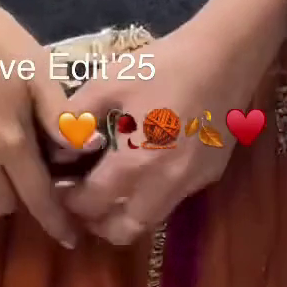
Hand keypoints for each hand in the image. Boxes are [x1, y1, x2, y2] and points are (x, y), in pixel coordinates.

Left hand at [58, 22, 246, 244]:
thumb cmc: (163, 65)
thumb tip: (60, 146)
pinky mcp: (209, 175)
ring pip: (152, 220)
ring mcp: (191, 183)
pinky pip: (174, 200)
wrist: (226, 56)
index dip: (69, 202)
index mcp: (135, 161)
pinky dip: (153, 197)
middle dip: (98, 223)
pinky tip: (147, 169)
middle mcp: (164, 183)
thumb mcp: (109, 81)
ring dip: (126, 215)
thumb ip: (78, 117)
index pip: (92, 203)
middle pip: (124, 230)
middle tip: (83, 202)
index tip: (60, 188)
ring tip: (111, 192)